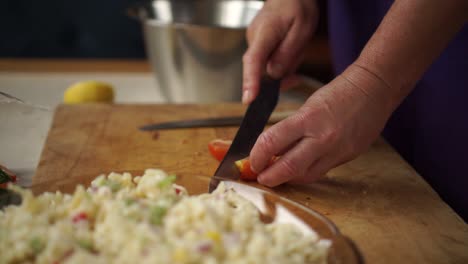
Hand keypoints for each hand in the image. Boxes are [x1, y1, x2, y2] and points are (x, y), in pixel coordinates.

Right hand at [242, 0, 318, 103]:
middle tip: (299, 53)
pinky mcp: (258, 47)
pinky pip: (269, 63)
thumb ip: (288, 54)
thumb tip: (274, 75)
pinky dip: (283, 61)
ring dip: (285, 64)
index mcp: (264, 33)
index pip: (253, 61)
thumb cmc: (297, 8)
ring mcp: (254, 44)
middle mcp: (254, 40)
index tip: (249, 99)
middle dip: (282, 71)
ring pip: (268, 68)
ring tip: (296, 46)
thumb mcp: (302, 30)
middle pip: (262, 70)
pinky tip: (290, 48)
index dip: (250, 81)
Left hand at [249, 64, 396, 185]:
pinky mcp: (347, 157)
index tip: (252, 161)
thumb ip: (290, 129)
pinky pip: (321, 171)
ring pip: (306, 176)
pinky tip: (298, 169)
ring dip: (287, 178)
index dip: (257, 156)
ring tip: (277, 175)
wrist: (374, 89)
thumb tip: (271, 149)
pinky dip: (306, 173)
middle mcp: (323, 138)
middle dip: (270, 177)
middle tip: (260, 178)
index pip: (272, 142)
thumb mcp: (308, 106)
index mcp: (309, 119)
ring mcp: (337, 150)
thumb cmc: (338, 93)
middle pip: (289, 168)